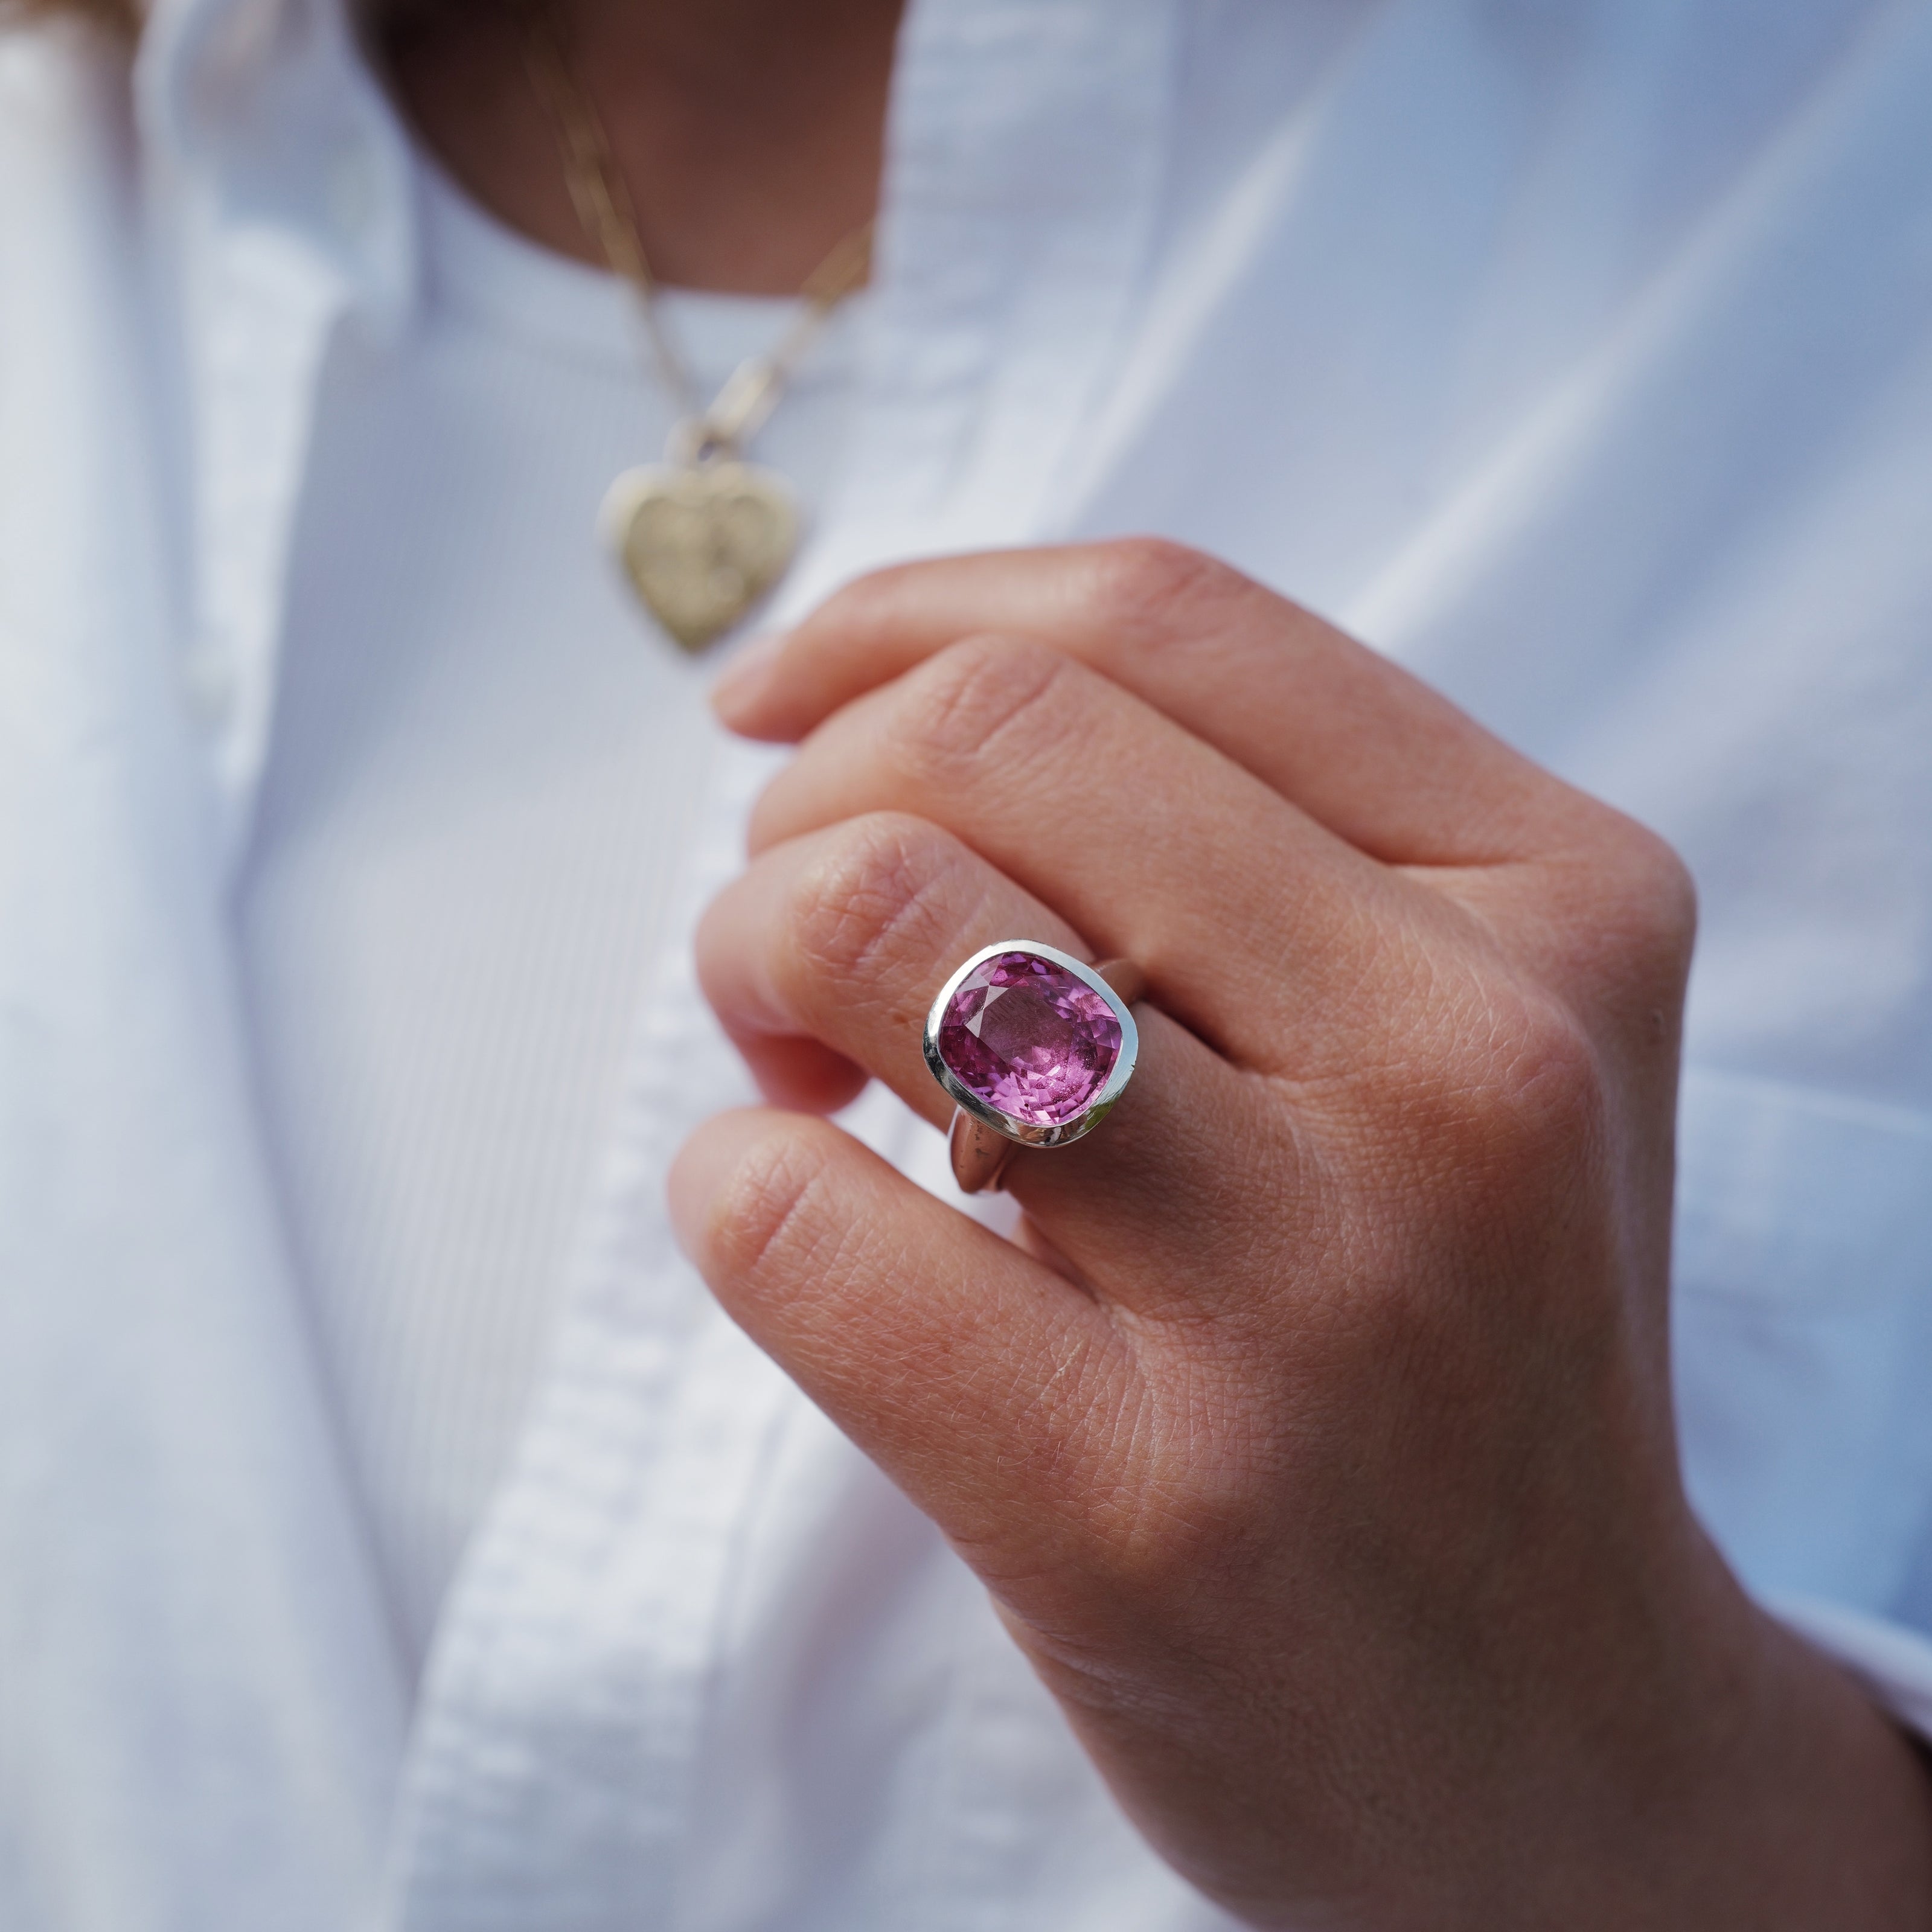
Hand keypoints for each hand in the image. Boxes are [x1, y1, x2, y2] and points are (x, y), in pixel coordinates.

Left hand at [670, 541, 1931, 1926]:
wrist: (1559, 1743)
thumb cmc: (1452, 1349)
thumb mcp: (1454, 1032)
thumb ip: (1236, 835)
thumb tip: (869, 705)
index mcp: (1561, 901)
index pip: (1160, 617)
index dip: (904, 620)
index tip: (777, 707)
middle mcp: (1473, 1062)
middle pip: (993, 739)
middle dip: (809, 805)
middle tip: (797, 947)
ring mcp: (1319, 1289)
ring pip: (879, 919)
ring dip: (752, 957)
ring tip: (800, 1074)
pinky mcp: (1141, 1502)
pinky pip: (789, 1216)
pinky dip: (732, 1184)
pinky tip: (813, 1231)